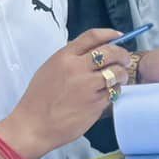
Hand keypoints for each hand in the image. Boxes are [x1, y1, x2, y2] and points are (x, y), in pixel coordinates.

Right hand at [3, 28, 132, 158]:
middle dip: (122, 54)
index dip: (109, 34)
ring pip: (116, 73)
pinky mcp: (96, 103)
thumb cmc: (39, 99)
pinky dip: (115, 91)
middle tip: (125, 59)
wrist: (34, 125)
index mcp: (64, 57)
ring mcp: (88, 86)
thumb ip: (70, 58)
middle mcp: (78, 68)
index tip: (119, 36)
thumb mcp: (50, 69)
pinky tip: (108, 93)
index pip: (93, 37)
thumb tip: (93, 51)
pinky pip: (113, 92)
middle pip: (111, 52)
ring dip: (121, 74)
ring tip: (119, 78)